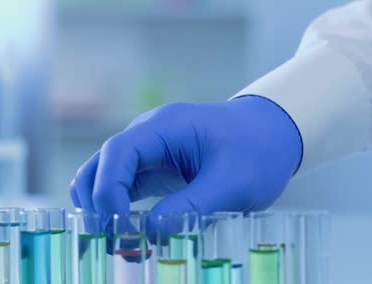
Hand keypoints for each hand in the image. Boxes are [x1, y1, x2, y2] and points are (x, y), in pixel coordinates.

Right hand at [69, 96, 301, 231]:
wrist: (272, 134)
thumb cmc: (258, 150)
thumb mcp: (233, 183)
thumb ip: (191, 207)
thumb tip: (150, 235)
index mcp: (164, 126)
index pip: (117, 153)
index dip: (109, 192)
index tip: (121, 228)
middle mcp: (147, 135)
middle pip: (99, 166)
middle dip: (99, 206)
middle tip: (118, 245)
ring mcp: (147, 151)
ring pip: (103, 178)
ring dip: (103, 210)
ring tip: (124, 245)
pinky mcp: (153, 168)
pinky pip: (121, 187)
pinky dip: (116, 211)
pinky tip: (132, 235)